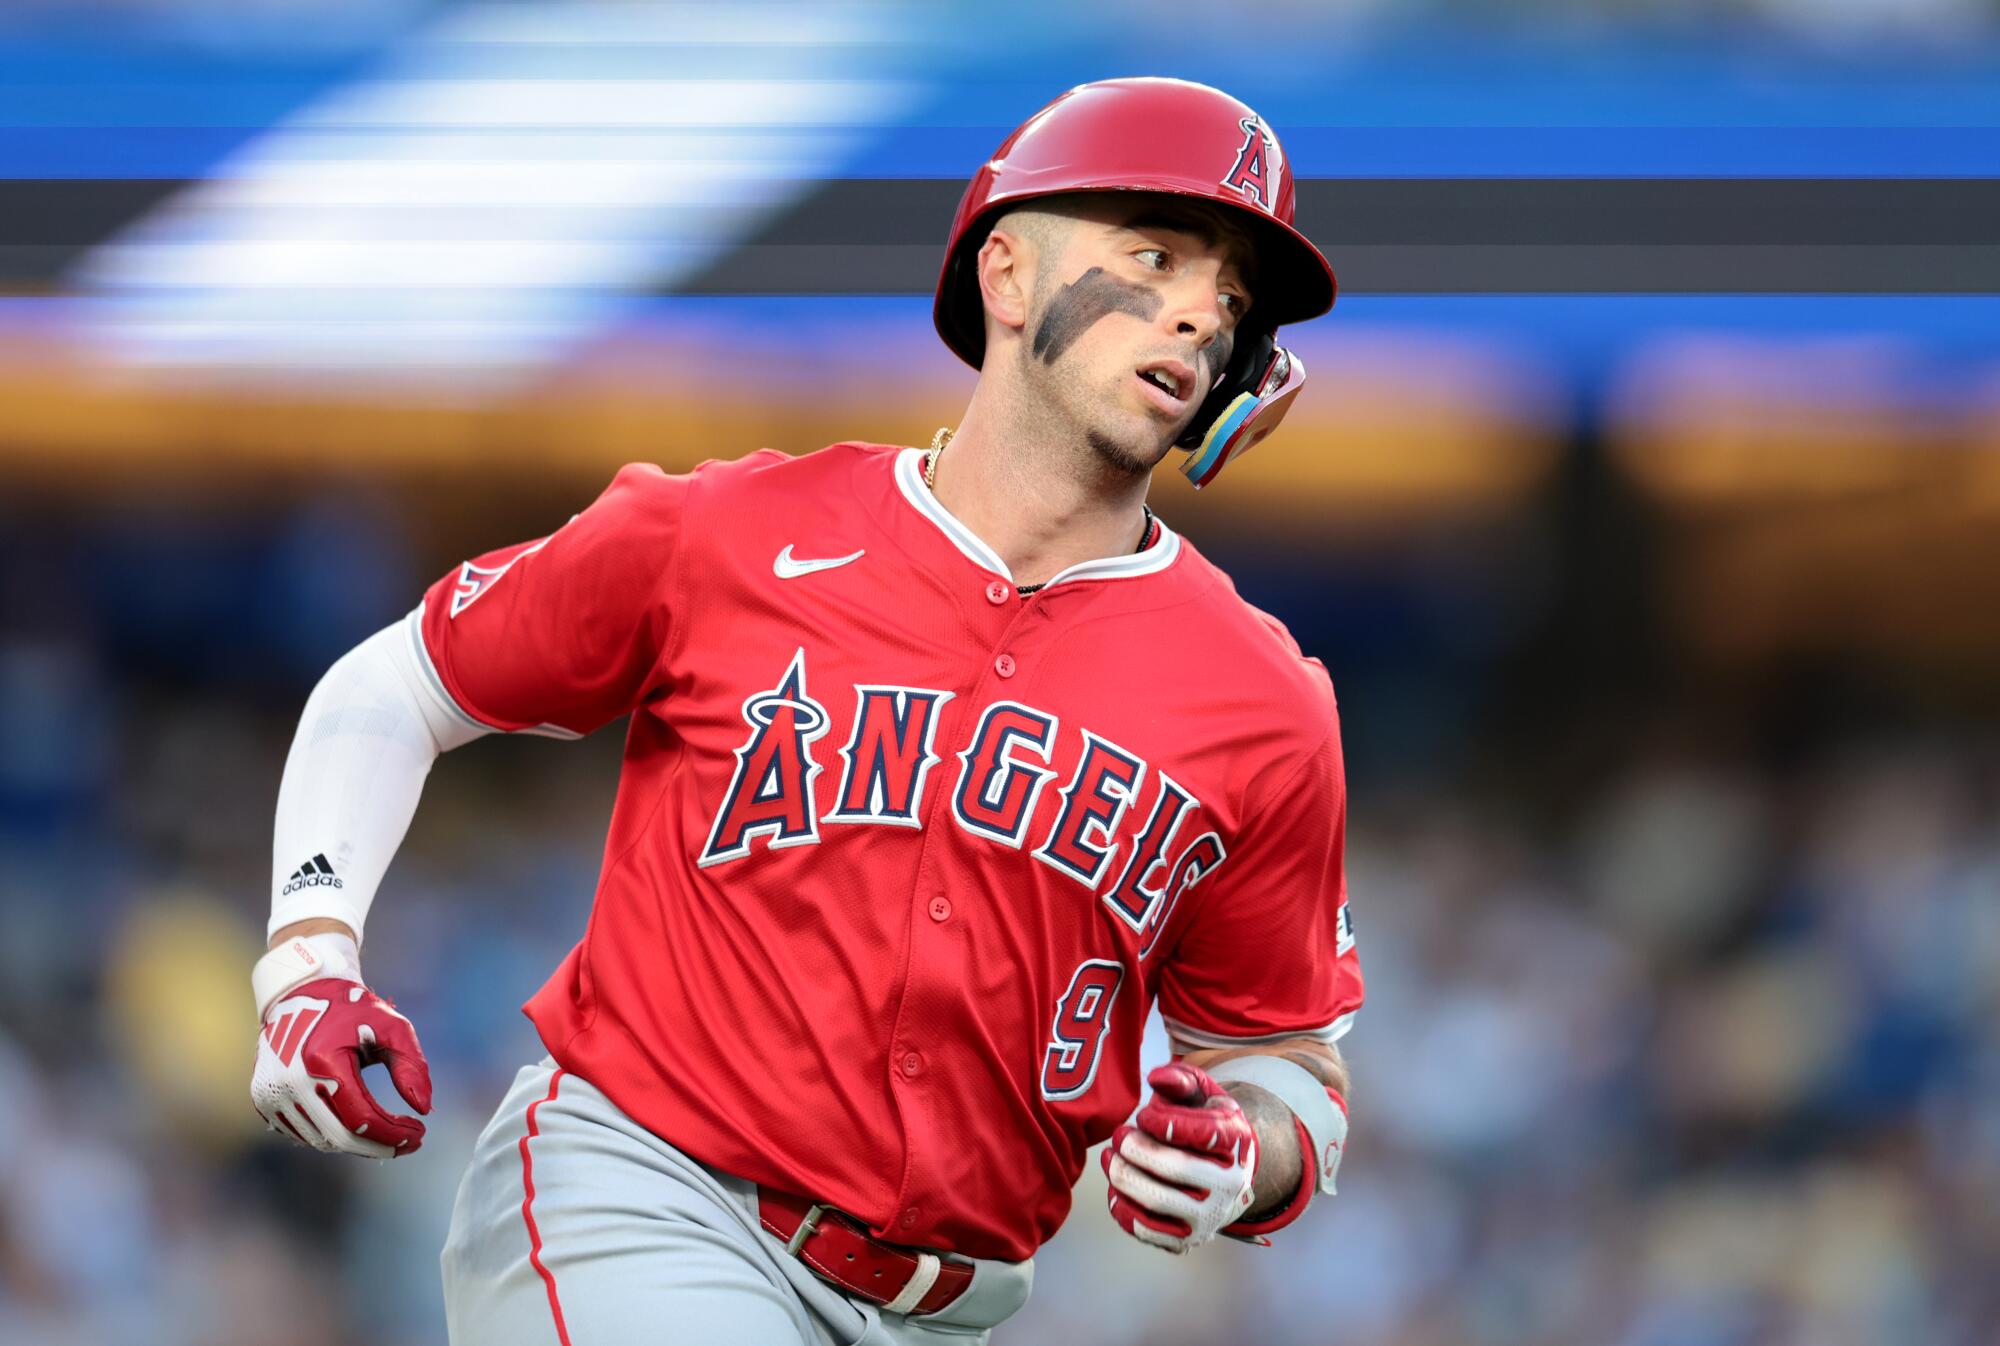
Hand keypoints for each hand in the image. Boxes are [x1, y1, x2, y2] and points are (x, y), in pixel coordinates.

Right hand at [250, 978, 433, 1156]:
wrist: (301, 993)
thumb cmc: (352, 1009)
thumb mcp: (392, 1026)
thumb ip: (412, 1066)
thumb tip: (425, 1109)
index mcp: (322, 1062)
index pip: (362, 1119)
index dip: (394, 1134)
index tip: (419, 1135)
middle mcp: (290, 1082)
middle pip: (341, 1138)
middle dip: (380, 1146)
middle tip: (408, 1142)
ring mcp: (271, 1093)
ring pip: (321, 1141)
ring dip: (358, 1142)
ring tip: (385, 1129)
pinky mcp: (262, 1100)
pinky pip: (302, 1134)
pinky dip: (332, 1135)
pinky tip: (355, 1122)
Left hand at [1101, 1062, 1256, 1253]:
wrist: (1224, 1175)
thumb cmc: (1206, 1126)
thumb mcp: (1203, 1095)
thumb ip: (1181, 1078)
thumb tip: (1156, 1078)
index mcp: (1238, 1143)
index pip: (1199, 1133)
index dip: (1161, 1121)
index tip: (1144, 1116)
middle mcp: (1230, 1185)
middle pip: (1173, 1169)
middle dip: (1135, 1147)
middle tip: (1119, 1134)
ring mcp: (1209, 1217)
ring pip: (1156, 1201)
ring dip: (1122, 1175)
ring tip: (1111, 1156)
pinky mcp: (1186, 1240)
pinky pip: (1145, 1230)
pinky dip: (1121, 1207)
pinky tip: (1115, 1186)